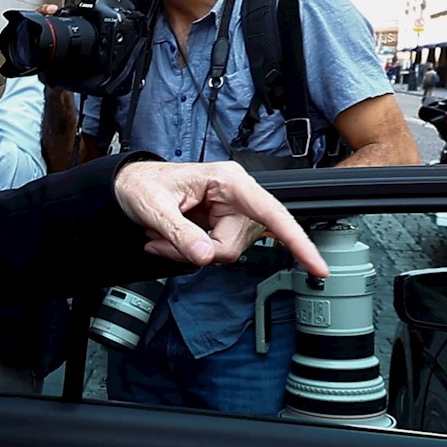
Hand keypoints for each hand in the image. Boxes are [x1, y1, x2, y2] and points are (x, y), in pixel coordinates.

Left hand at [113, 160, 327, 277]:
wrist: (128, 186)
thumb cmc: (142, 184)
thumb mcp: (155, 208)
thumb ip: (180, 234)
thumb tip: (205, 256)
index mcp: (229, 181)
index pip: (272, 213)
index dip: (297, 241)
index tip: (318, 266)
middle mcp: (237, 195)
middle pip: (236, 245)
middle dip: (200, 251)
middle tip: (163, 240)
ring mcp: (230, 212)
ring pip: (225, 253)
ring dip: (191, 252)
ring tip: (164, 235)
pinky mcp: (221, 225)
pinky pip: (215, 252)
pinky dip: (191, 252)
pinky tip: (172, 239)